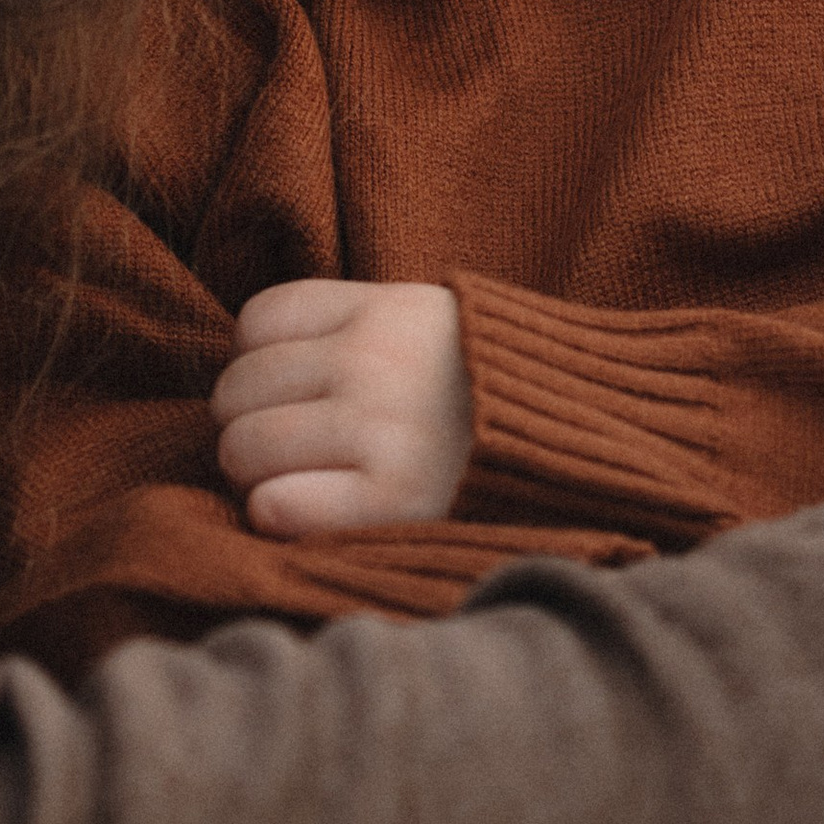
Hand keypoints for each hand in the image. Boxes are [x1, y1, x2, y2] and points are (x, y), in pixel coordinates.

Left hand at [212, 279, 473, 536]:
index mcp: (381, 310)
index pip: (256, 323)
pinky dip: (276, 513)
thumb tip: (252, 362)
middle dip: (251, 423)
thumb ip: (353, 326)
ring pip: (242, 448)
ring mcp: (380, 429)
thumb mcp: (428, 322)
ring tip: (301, 480)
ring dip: (255, 474)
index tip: (294, 392)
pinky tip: (309, 510)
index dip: (260, 363)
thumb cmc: (491, 392)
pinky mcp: (391, 500)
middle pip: (236, 390)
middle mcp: (373, 362)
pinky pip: (275, 506)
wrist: (587, 441)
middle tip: (294, 446)